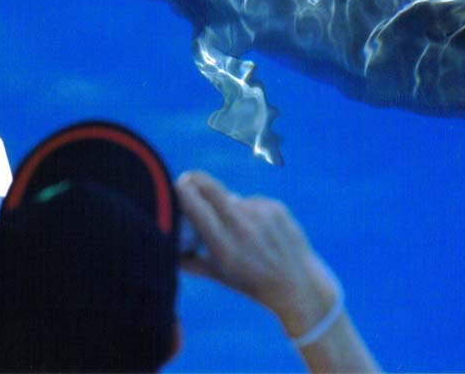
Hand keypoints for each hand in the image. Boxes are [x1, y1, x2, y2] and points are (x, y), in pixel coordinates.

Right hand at [177, 170, 340, 337]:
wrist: (299, 284)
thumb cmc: (252, 282)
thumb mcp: (219, 277)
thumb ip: (190, 262)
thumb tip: (165, 248)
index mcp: (224, 247)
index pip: (195, 206)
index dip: (180, 192)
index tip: (172, 188)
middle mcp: (242, 227)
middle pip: (209, 186)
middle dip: (193, 180)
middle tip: (187, 181)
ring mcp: (261, 214)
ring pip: (231, 198)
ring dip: (227, 207)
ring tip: (239, 232)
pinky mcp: (276, 207)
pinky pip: (251, 202)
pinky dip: (248, 212)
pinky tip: (259, 231)